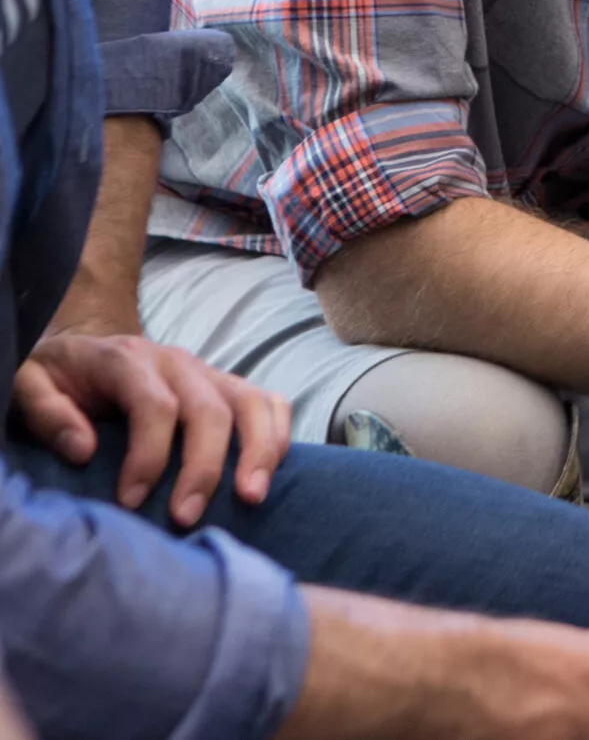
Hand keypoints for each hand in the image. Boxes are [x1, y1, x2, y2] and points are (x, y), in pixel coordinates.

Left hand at [11, 332, 291, 527]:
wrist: (84, 351)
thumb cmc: (58, 379)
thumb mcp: (30, 386)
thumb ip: (48, 413)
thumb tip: (83, 450)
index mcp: (127, 359)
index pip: (156, 405)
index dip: (149, 457)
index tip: (130, 502)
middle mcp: (177, 362)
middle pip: (209, 410)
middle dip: (204, 468)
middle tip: (185, 517)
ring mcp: (208, 372)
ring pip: (251, 403)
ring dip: (259, 451)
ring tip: (251, 497)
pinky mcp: (226, 387)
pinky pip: (269, 402)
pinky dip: (278, 435)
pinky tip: (269, 473)